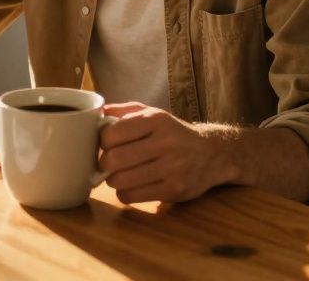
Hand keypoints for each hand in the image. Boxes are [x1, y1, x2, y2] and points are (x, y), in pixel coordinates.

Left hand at [98, 103, 233, 204]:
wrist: (212, 154)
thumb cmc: (173, 133)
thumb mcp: (153, 114)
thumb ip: (124, 111)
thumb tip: (96, 112)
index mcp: (156, 120)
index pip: (112, 134)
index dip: (102, 142)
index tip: (106, 145)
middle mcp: (165, 143)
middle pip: (114, 159)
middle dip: (104, 164)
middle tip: (108, 164)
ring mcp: (171, 168)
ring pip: (121, 180)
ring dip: (113, 180)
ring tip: (119, 175)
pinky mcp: (173, 190)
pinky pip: (132, 196)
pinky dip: (124, 193)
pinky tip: (131, 186)